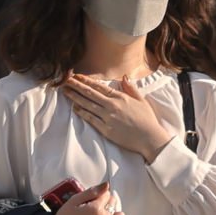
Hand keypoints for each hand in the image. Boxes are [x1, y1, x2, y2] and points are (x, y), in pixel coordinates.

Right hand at [45, 183, 124, 214]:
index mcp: (95, 209)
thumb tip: (106, 185)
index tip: (94, 198)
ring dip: (114, 214)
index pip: (107, 195)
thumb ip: (92, 191)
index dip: (100, 195)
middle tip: (96, 206)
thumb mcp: (74, 200)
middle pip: (113, 204)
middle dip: (107, 203)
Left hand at [58, 71, 174, 163]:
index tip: (77, 76)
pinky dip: (82, 112)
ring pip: (88, 105)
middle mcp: (112, 106)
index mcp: (121, 97)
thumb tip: (124, 77)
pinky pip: (91, 119)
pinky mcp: (106, 129)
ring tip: (65, 92)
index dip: (87, 80)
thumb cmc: (147, 120)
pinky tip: (74, 108)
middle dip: (76, 86)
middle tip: (65, 80)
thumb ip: (131, 88)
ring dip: (75, 97)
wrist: (150, 138)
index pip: (100, 86)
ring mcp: (108, 118)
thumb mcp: (141, 100)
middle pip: (90, 93)